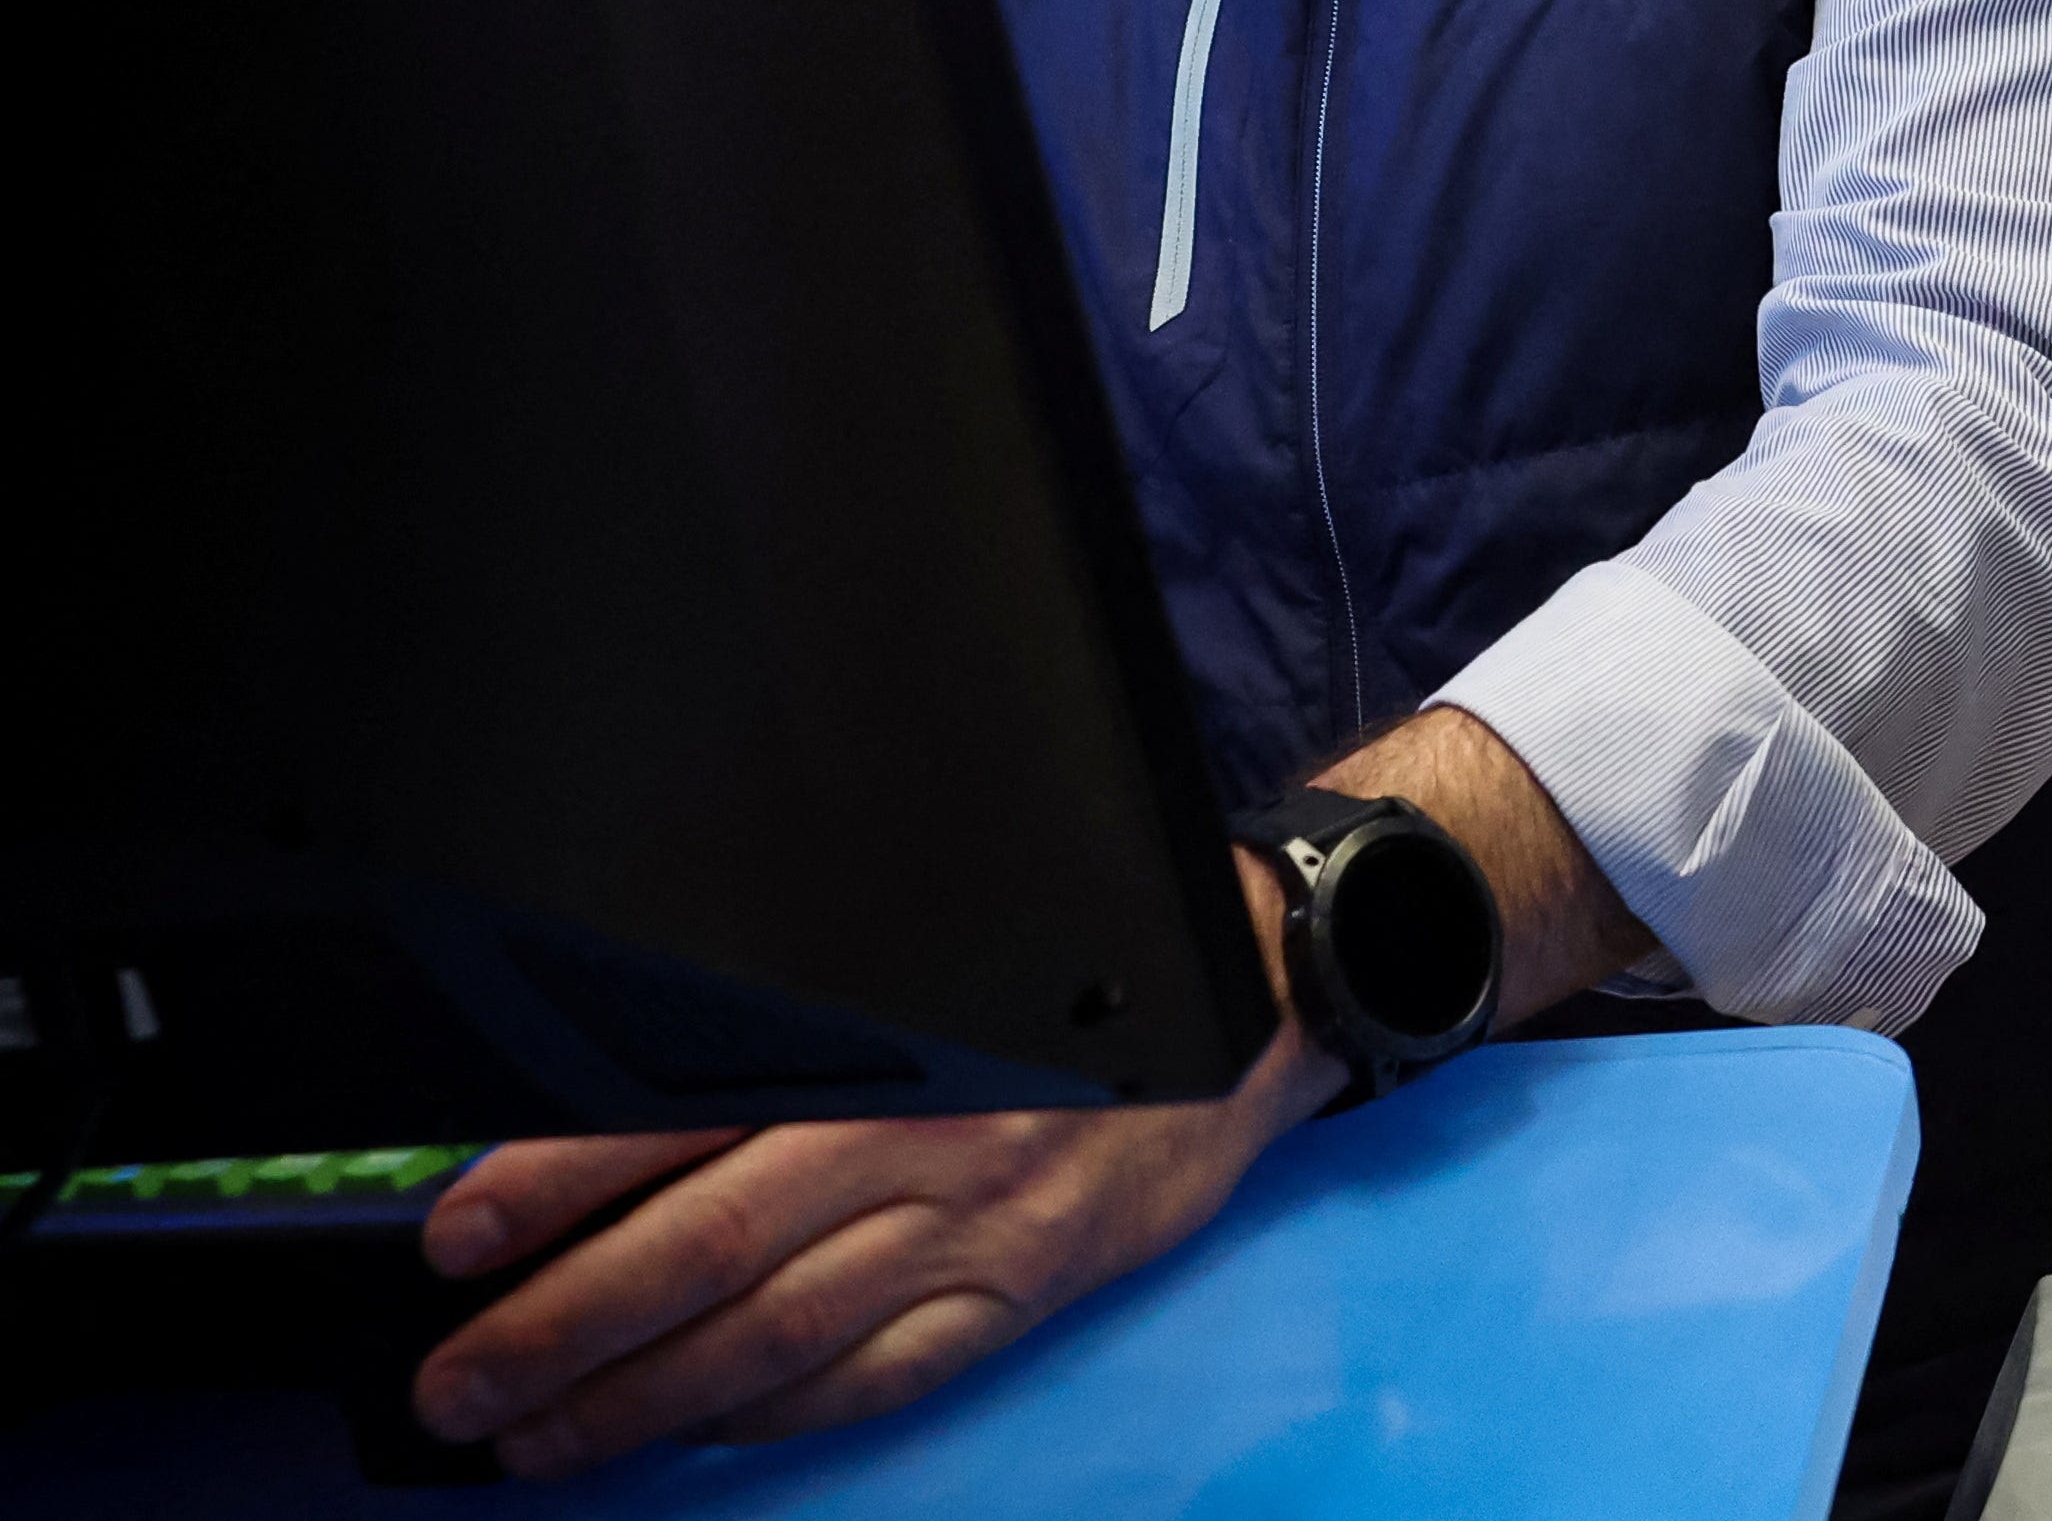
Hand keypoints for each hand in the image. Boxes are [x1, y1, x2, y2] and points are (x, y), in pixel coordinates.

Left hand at [410, 857, 1333, 1476]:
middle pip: (707, 1251)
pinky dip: (771, 1416)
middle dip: (559, 1328)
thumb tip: (612, 1100)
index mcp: (884, 1037)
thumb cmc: (1063, 976)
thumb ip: (789, 1023)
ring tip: (533, 1438)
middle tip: (457, 1383)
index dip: (556, 1185)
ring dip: (635, 1399)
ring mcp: (975, 1228)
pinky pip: (874, 1377)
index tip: (459, 1237)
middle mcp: (926, 1136)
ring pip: (773, 1337)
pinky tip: (689, 1432)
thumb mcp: (924, 962)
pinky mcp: (1020, 1291)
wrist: (1245, 1003)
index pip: (681, 1120)